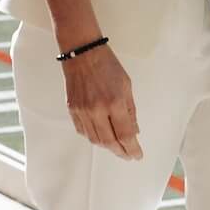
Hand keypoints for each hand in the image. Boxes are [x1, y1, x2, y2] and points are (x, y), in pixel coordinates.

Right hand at [61, 43, 141, 161]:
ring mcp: (82, 111)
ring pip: (95, 139)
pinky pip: (83, 131)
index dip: (132, 148)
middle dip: (120, 151)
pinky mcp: (72, 109)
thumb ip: (130, 110)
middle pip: (109, 141)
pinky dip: (93, 137)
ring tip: (116, 146)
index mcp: (114, 102)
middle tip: (127, 154)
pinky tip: (101, 135)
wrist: (82, 53)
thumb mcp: (126, 86)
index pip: (125, 134)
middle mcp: (97, 109)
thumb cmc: (106, 65)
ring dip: (107, 146)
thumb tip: (133, 131)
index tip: (136, 155)